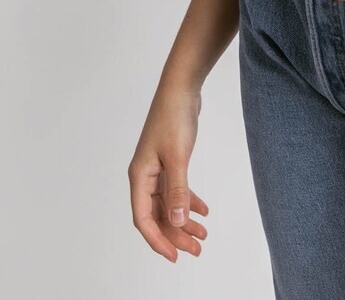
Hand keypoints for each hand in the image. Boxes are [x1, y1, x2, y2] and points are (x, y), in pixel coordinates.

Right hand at [128, 84, 209, 262]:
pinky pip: (177, 189)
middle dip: (176, 235)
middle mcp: (145, 176)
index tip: (175, 255)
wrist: (181, 88)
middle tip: (196, 249)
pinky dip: (189, 201)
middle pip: (158, 215)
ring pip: (169, 204)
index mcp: (140, 176)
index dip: (158, 240)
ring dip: (184, 220)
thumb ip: (177, 191)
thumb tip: (177, 222)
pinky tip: (204, 211)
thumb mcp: (177, 157)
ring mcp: (157, 168)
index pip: (144, 219)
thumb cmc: (174, 118)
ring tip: (203, 235)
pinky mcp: (170, 161)